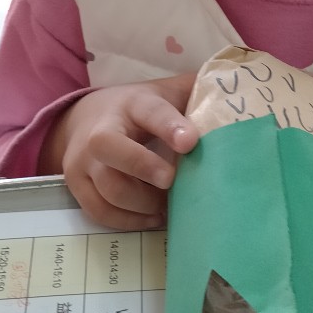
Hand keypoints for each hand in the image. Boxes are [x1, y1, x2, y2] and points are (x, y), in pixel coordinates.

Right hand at [43, 74, 197, 229]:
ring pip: (107, 187)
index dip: (170, 125)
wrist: (83, 119)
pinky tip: (152, 218)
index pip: (150, 111)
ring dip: (141, 203)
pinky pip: (99, 211)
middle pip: (110, 148)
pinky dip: (128, 221)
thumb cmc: (137, 109)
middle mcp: (101, 130)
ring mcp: (83, 160)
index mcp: (132, 104)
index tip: (191, 141)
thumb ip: (195, 92)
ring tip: (168, 207)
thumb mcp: (164, 93)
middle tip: (171, 182)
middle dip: (142, 167)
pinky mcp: (76, 185)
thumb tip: (236, 91)